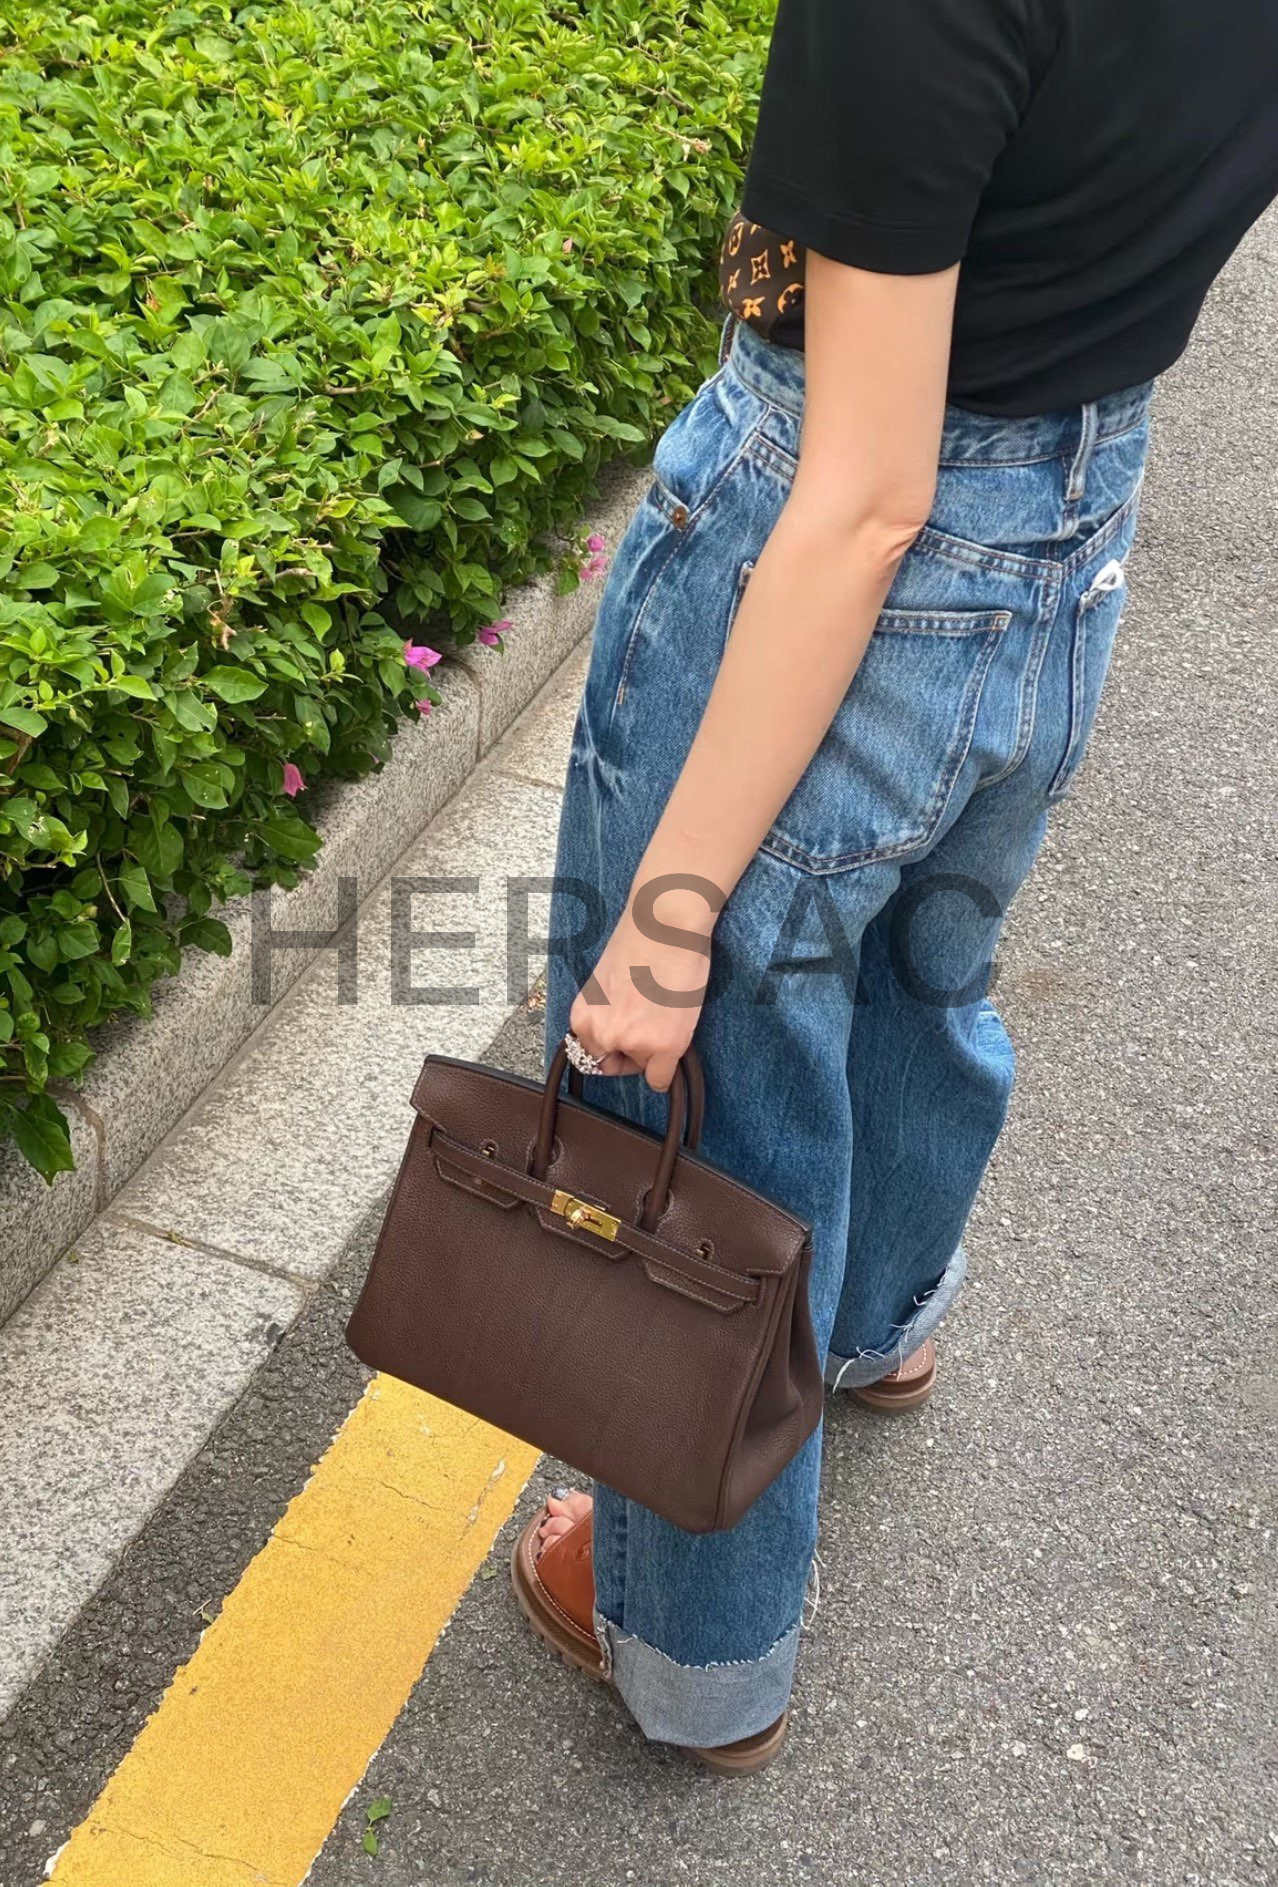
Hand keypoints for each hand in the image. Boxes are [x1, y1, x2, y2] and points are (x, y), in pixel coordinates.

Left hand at [567, 890, 712, 1092]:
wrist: (665, 924)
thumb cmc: (639, 941)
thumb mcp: (604, 983)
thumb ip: (605, 1010)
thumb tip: (619, 1025)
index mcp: (582, 1017)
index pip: (590, 1053)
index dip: (611, 1045)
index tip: (626, 1034)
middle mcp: (601, 1035)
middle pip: (611, 1067)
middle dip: (629, 1054)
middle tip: (648, 1029)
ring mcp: (633, 1043)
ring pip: (641, 1069)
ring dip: (653, 1054)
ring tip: (666, 1018)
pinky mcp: (665, 1046)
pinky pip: (660, 1080)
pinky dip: (668, 1072)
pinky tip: (676, 1045)